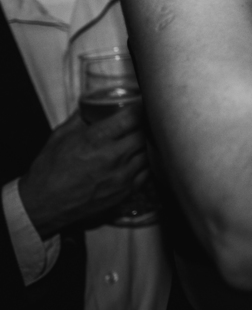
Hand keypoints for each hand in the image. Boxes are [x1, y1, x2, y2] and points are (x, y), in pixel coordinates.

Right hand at [19, 108, 147, 238]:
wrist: (44, 204)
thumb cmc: (49, 170)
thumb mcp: (60, 136)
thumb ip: (80, 118)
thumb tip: (93, 104)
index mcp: (95, 140)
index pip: (132, 117)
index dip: (140, 108)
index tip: (140, 104)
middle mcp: (112, 157)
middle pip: (144, 133)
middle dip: (144, 125)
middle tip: (140, 122)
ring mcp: (121, 176)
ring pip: (148, 151)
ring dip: (145, 143)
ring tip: (138, 140)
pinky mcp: (126, 191)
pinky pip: (147, 171)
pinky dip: (144, 162)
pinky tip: (136, 158)